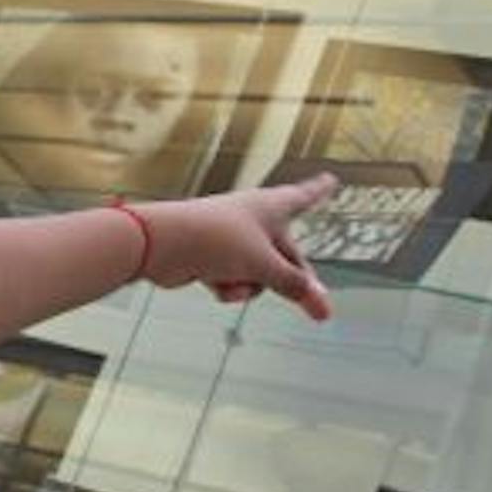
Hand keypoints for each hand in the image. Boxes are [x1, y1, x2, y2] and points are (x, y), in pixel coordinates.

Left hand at [137, 174, 336, 321]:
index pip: (304, 196)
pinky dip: (229, 286)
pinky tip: (215, 285)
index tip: (331, 179)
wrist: (161, 244)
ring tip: (234, 282)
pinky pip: (235, 279)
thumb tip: (323, 306)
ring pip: (260, 272)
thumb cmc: (216, 241)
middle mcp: (253, 218)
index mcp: (270, 206)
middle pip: (287, 254)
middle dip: (294, 282)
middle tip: (319, 312)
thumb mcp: (264, 265)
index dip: (319, 190)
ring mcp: (233, 238)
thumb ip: (294, 286)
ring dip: (251, 285)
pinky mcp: (213, 256)